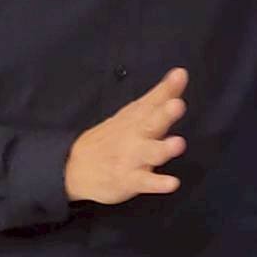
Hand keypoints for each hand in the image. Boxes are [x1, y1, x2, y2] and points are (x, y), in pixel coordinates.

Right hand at [64, 68, 187, 203]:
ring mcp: (131, 158)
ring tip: (179, 143)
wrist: (75, 167)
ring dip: (163, 148)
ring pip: (150, 152)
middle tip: (177, 105)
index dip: (167, 88)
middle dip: (164, 114)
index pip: (152, 100)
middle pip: (150, 122)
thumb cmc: (113, 137)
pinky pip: (145, 182)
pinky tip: (173, 183)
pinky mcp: (129, 180)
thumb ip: (160, 95)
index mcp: (136, 116)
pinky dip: (158, 184)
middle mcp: (134, 134)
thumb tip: (181, 72)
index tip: (180, 75)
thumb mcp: (132, 113)